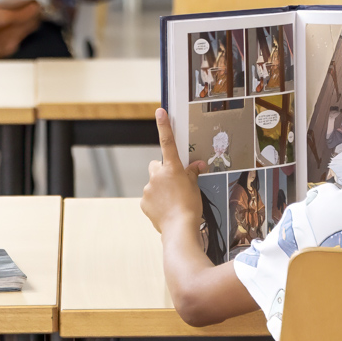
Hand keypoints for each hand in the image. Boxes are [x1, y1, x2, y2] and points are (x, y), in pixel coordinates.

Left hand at [140, 109, 203, 234]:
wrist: (179, 229)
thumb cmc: (190, 207)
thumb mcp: (195, 187)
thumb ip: (193, 174)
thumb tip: (197, 165)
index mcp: (172, 168)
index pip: (168, 143)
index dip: (164, 126)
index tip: (160, 112)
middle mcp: (157, 175)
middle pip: (156, 166)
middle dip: (162, 171)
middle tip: (174, 182)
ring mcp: (148, 189)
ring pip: (153, 183)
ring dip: (160, 188)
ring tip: (172, 201)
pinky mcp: (144, 202)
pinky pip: (150, 197)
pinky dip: (156, 201)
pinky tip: (166, 209)